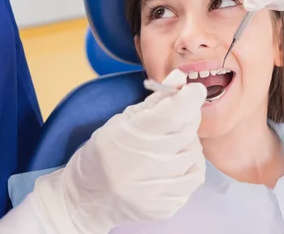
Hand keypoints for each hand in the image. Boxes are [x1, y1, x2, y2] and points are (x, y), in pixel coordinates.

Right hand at [31, 69, 206, 232]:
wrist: (89, 198)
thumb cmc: (105, 153)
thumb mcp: (123, 120)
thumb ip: (156, 100)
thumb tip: (181, 78)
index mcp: (130, 135)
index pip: (173, 112)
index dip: (190, 97)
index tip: (194, 90)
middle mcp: (144, 163)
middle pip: (187, 130)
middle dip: (186, 119)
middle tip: (175, 119)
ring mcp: (155, 187)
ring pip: (193, 153)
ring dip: (187, 144)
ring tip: (169, 145)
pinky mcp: (165, 205)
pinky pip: (194, 177)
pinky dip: (190, 166)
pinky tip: (175, 164)